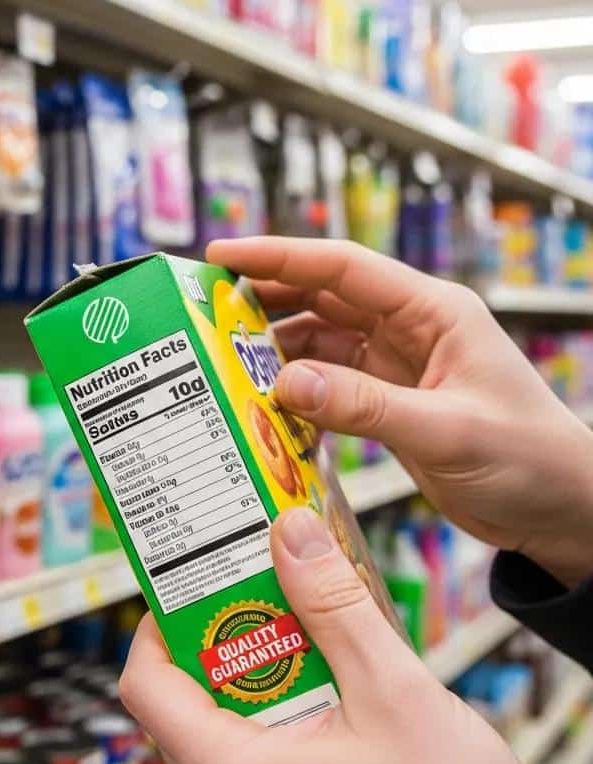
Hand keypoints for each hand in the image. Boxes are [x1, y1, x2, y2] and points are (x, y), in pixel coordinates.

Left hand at [120, 507, 572, 763]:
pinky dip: (270, 738)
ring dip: (250, 693)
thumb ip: (332, 605)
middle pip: (180, 713)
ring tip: (310, 658)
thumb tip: (290, 535)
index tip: (199, 590)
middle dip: (219, 650)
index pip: (145, 685)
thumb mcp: (395, 691)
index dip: (160, 625)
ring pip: (217, 747)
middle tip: (269, 608)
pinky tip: (329, 716)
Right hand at [207, 237, 592, 587]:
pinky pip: (327, 385)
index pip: (343, 267)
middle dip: (265, 297)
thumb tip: (284, 383)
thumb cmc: (528, 458)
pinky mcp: (386, 403)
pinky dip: (294, 391)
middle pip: (322, 296)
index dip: (280, 256)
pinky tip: (264, 403)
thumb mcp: (445, 430)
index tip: (223, 255)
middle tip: (206, 308)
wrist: (559, 509)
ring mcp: (395, 366)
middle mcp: (408, 330)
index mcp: (432, 311)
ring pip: (319, 341)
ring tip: (224, 360)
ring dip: (275, 349)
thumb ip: (363, 407)